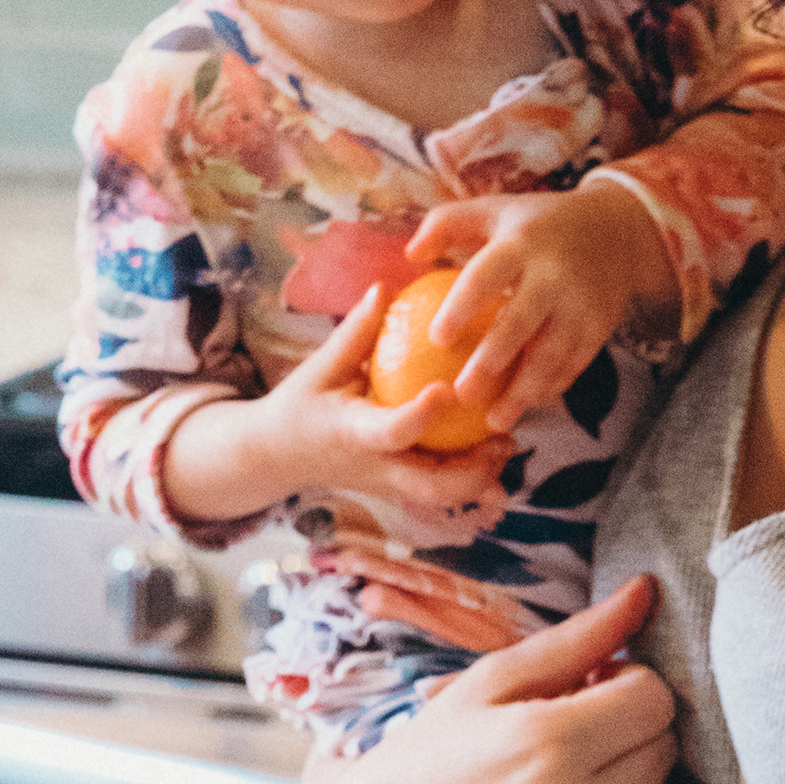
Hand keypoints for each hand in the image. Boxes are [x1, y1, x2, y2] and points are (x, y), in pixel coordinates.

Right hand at [157, 286, 515, 524]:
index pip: (391, 432)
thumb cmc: (300, 404)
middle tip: (504, 438)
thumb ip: (356, 332)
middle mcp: (375, 468)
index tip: (447, 390)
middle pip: (431, 488)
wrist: (276, 457)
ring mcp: (388, 487)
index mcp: (352, 434)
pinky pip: (439, 490)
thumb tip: (387, 286)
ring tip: (507, 442)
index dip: (420, 416)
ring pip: (442, 497)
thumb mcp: (321, 366)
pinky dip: (470, 475)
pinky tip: (493, 446)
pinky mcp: (397, 491)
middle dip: (473, 472)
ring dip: (480, 477)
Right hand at [303, 577, 678, 783]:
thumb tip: (647, 592)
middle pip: (660, 754)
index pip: (655, 701)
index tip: (587, 699)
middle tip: (568, 747)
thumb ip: (575, 641)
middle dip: (624, 739)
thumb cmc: (428, 759)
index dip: (625, 690)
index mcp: (547, 743)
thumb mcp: (487, 685)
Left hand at [408, 185, 677, 428]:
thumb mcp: (494, 211)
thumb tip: (410, 256)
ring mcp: (581, 304)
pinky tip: (526, 406)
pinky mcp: (600, 327)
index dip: (461, 307)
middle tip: (462, 394)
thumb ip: (447, 225)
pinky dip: (550, 388)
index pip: (485, 276)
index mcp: (521, 243)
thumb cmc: (535, 225)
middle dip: (490, 363)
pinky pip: (573, 364)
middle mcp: (554, 274)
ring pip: (550, 355)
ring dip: (523, 392)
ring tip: (494, 421)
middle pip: (519, 324)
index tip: (437, 339)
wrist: (616, 231)